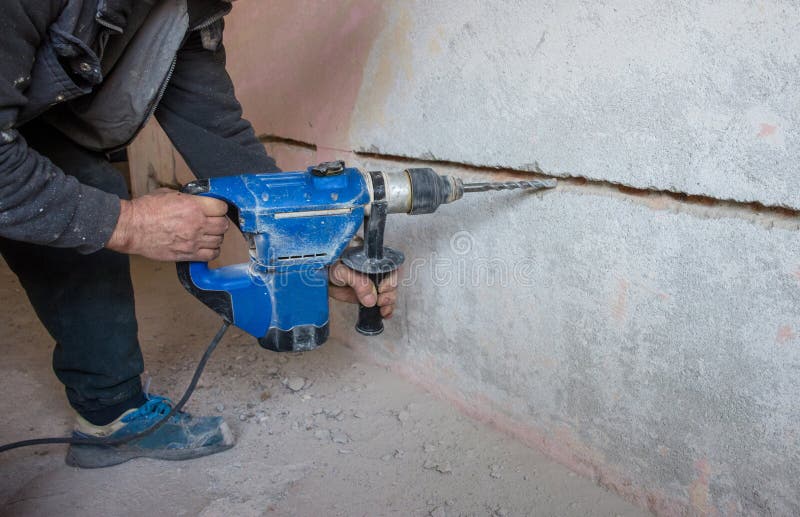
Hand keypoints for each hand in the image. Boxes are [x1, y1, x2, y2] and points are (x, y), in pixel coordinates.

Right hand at [106, 188, 229, 260]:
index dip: (219, 207)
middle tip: (212, 222)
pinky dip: (212, 251)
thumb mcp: (169, 194)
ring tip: (208, 235)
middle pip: (223, 225)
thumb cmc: (145, 210)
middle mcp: (197, 223)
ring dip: (215, 237)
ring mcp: (193, 241)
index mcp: (193, 206)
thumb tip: (196, 200)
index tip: (215, 209)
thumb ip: (187, 198)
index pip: (221, 207)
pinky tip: (206, 247)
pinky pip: (211, 255)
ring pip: (219, 241)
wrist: (131, 228)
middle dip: (219, 222)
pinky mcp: (187, 254)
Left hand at [328, 261, 397, 318]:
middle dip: (390, 294)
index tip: (382, 288)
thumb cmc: (329, 266)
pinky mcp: (368, 295)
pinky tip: (383, 314)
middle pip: (392, 281)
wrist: (319, 276)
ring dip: (389, 304)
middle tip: (380, 301)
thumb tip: (371, 299)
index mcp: (371, 258)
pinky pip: (381, 303)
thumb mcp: (341, 270)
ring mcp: (373, 284)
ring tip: (382, 310)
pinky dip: (385, 310)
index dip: (390, 278)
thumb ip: (357, 282)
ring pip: (389, 293)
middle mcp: (375, 270)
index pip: (389, 266)